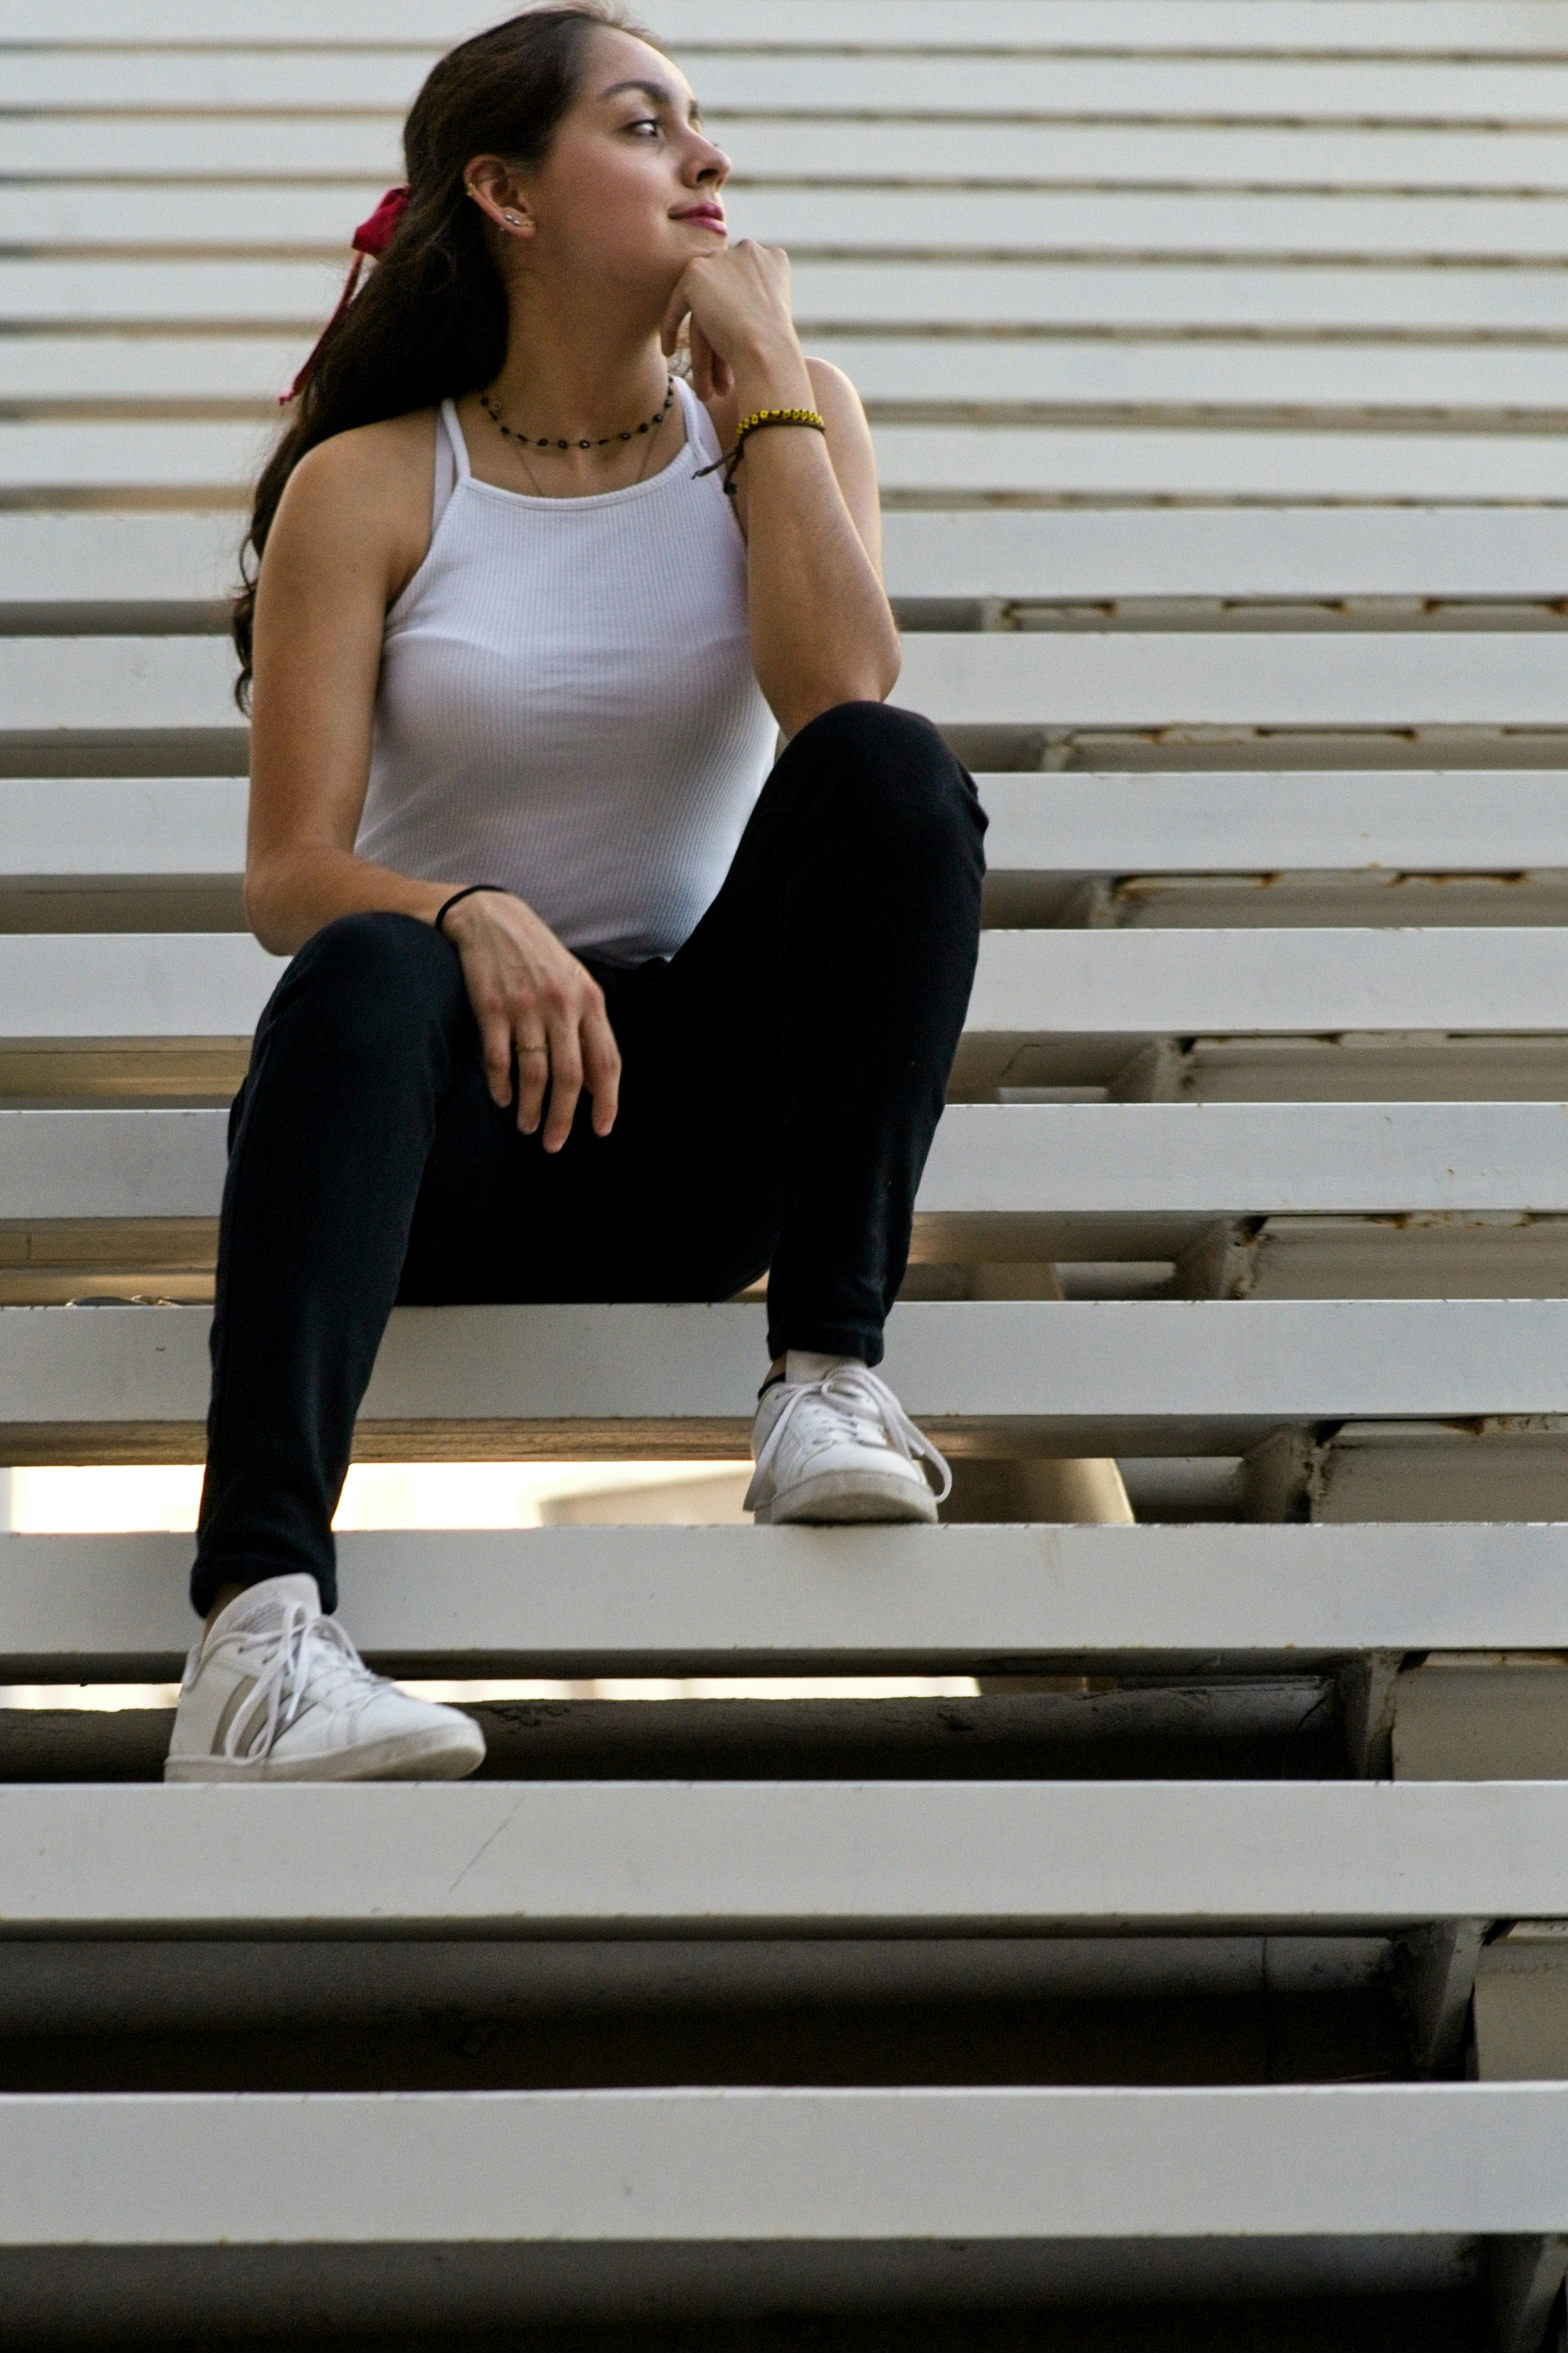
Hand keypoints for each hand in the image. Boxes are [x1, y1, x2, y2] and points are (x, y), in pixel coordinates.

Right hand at [440, 890, 619, 1150]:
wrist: (490, 917)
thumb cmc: (536, 955)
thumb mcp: (574, 981)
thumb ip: (587, 1027)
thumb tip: (591, 1082)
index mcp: (589, 1000)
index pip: (606, 1061)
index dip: (607, 1101)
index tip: (601, 1129)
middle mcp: (561, 1005)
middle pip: (569, 1077)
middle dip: (564, 1119)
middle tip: (555, 1144)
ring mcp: (525, 1007)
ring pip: (535, 1075)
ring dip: (532, 1109)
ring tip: (528, 1127)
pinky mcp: (491, 1008)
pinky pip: (499, 1060)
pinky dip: (501, 1086)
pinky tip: (503, 1099)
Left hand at [660, 240, 806, 405]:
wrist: (765, 348)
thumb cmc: (777, 347)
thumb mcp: (775, 315)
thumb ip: (759, 301)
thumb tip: (743, 313)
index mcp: (774, 258)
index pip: (748, 275)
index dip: (738, 301)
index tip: (733, 326)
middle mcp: (748, 250)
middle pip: (724, 280)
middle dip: (715, 309)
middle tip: (710, 342)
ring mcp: (721, 258)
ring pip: (701, 294)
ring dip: (695, 325)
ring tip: (687, 351)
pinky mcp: (696, 274)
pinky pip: (678, 303)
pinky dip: (671, 327)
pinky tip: (668, 351)